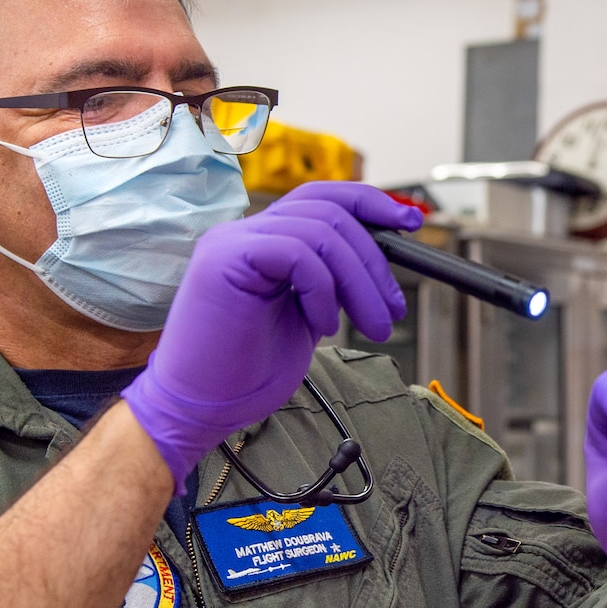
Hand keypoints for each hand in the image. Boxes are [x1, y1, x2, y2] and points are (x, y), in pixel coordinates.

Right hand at [122, 181, 422, 491]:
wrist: (196, 410)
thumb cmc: (244, 373)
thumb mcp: (305, 318)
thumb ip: (330, 283)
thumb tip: (376, 266)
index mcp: (261, 241)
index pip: (322, 198)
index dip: (370, 204)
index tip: (410, 224)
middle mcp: (243, 232)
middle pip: (329, 211)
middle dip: (374, 260)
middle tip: (392, 309)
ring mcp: (231, 242)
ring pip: (321, 232)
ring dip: (360, 283)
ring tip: (372, 326)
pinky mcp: (224, 260)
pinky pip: (297, 253)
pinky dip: (323, 291)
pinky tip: (322, 327)